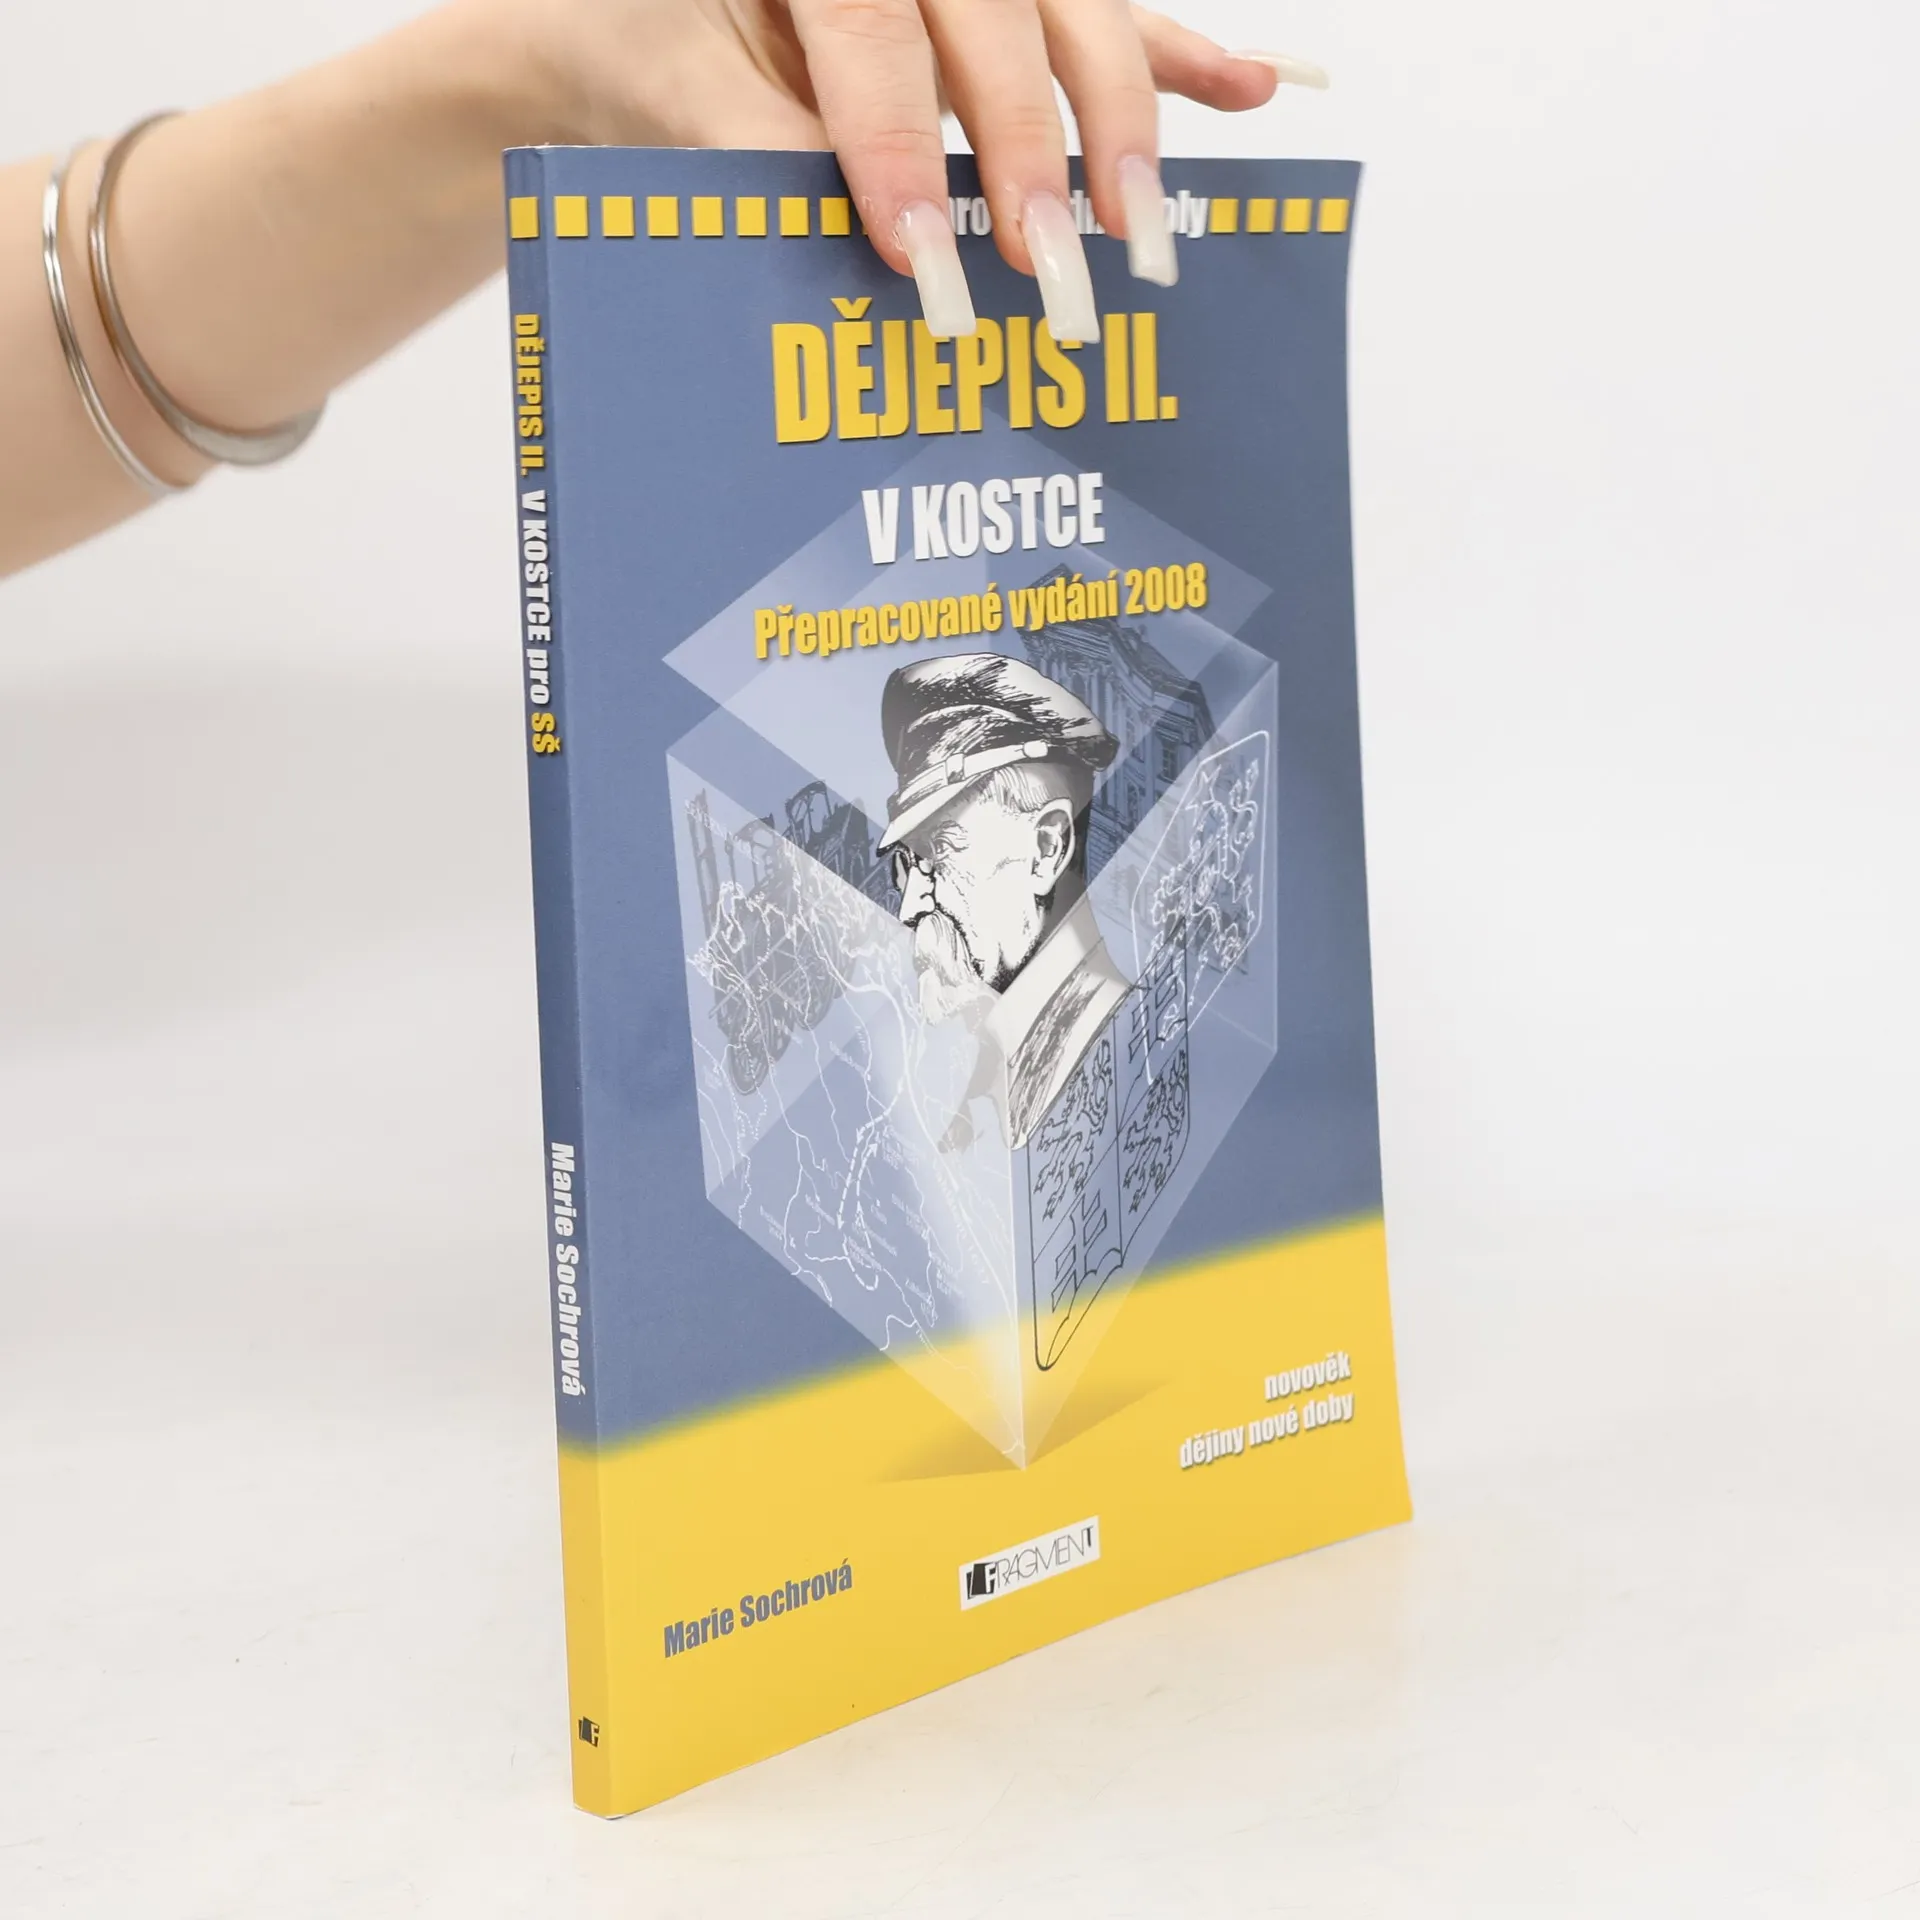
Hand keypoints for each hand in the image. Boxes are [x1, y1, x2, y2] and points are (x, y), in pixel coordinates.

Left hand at [469, 0, 1325, 337]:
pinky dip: (1174, 52)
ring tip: (1143, 223)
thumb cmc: (643, 49)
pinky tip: (1245, 87)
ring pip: (1070, 10)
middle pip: (998, 15)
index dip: (902, 142)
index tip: (922, 252)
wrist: (626, 15)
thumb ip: (756, 155)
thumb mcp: (669, 100)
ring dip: (1119, 118)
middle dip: (1031, 149)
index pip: (870, 27)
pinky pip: (1106, 9)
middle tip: (1053, 264)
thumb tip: (857, 242)